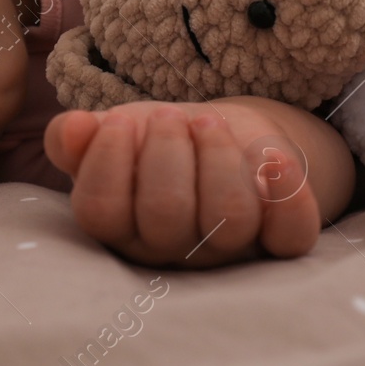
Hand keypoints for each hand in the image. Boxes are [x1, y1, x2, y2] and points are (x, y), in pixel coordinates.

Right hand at [43, 100, 320, 266]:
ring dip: (218, 158)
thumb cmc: (152, 142)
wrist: (218, 139)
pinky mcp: (277, 238)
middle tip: (170, 116)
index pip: (101, 213)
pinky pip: (291, 238)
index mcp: (120, 227)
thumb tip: (73, 128)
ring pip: (229, 220)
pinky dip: (288, 198)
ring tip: (207, 121)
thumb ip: (76, 137)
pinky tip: (273, 159)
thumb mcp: (110, 133)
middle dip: (165, 154)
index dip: (107, 163)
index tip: (120, 121)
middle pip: (166, 218)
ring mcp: (228, 248)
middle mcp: (172, 249)